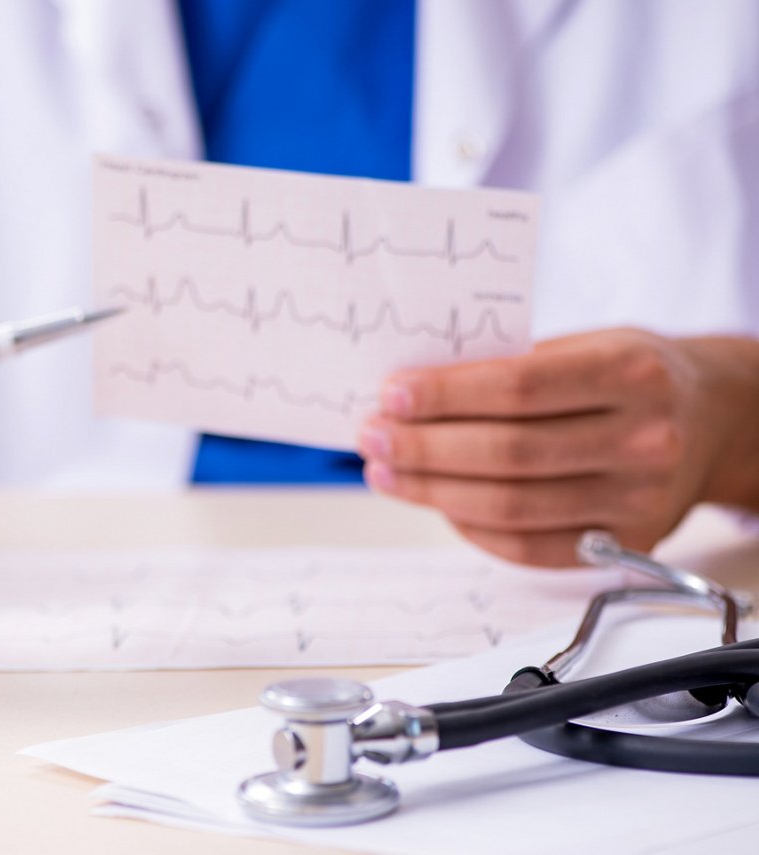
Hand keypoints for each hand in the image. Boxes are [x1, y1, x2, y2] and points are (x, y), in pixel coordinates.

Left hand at [357, 329, 758, 566]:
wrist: (715, 418)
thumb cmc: (631, 373)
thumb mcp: (585, 344)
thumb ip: (509, 366)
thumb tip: (411, 395)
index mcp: (630, 372)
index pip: (517, 388)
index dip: (445, 396)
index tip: (391, 397)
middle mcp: (644, 438)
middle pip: (509, 455)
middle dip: (425, 449)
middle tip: (374, 438)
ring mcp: (639, 499)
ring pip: (513, 508)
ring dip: (435, 493)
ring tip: (388, 473)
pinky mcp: (628, 543)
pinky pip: (531, 549)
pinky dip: (474, 530)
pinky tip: (439, 505)